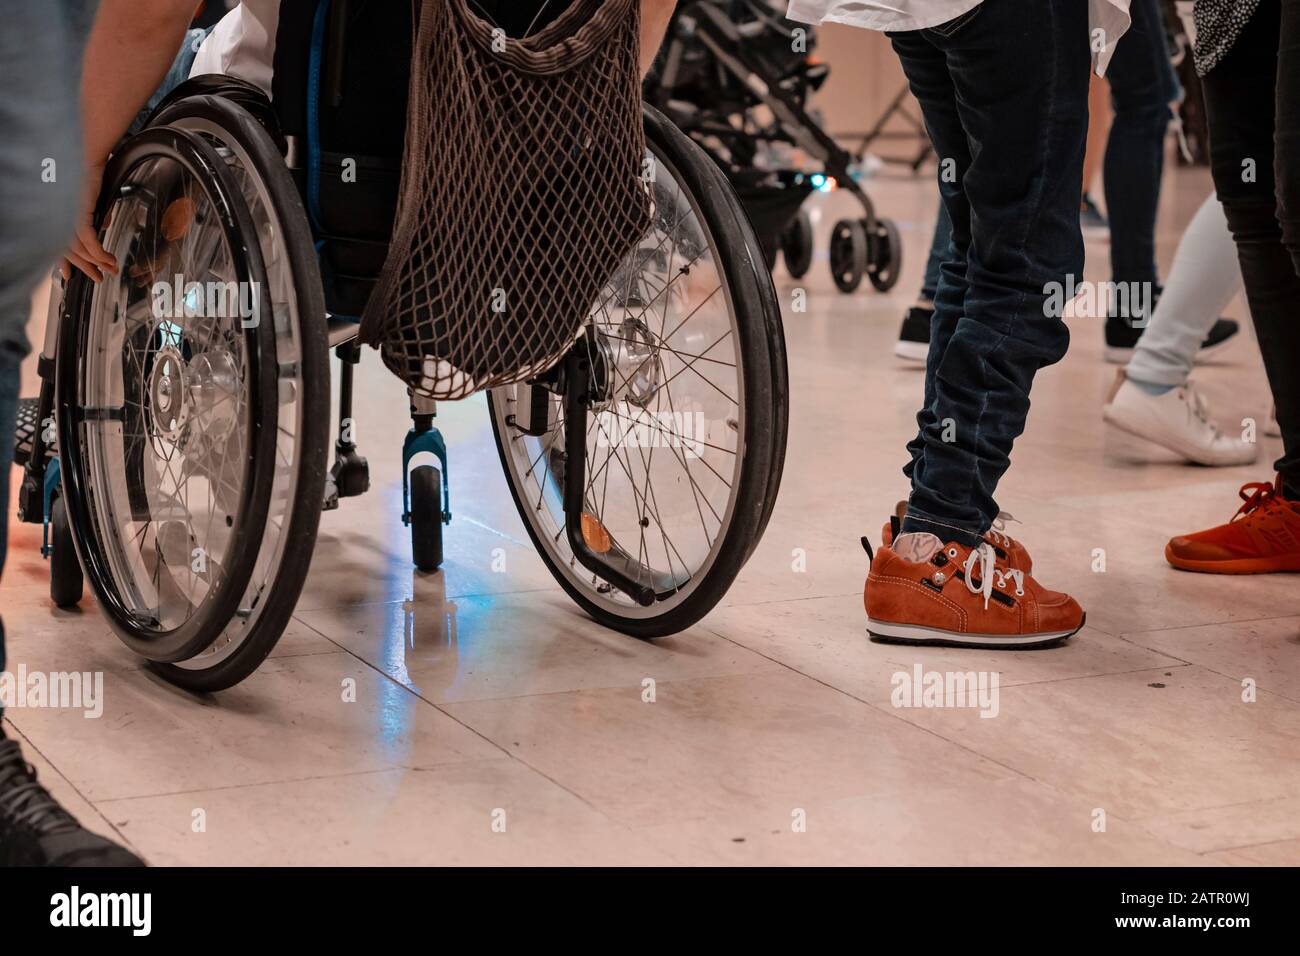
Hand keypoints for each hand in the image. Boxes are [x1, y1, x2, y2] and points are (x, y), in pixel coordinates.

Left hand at [61, 161, 117, 281]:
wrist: (87, 153)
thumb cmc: (89, 167)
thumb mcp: (92, 196)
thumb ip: (96, 213)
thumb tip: (104, 225)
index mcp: (57, 213)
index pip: (57, 243)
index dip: (63, 261)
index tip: (69, 275)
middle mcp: (57, 216)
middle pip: (69, 250)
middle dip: (86, 267)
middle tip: (99, 278)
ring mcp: (66, 216)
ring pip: (80, 249)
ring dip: (98, 262)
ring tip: (111, 268)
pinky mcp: (78, 214)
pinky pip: (89, 241)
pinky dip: (99, 253)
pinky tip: (109, 259)